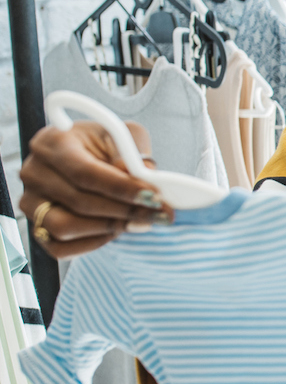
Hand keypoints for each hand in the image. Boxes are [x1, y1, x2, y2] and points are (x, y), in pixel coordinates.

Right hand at [19, 122, 169, 257]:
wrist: (85, 156)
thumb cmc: (104, 146)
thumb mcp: (123, 136)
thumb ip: (134, 155)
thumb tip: (146, 179)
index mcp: (53, 142)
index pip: (85, 173)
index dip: (122, 188)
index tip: (154, 197)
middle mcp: (34, 172)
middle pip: (79, 202)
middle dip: (125, 211)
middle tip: (157, 213)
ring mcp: (30, 201)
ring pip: (65, 227)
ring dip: (108, 228)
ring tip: (138, 221)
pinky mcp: (35, 226)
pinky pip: (59, 247)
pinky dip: (92, 244)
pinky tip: (114, 231)